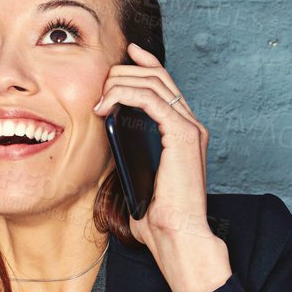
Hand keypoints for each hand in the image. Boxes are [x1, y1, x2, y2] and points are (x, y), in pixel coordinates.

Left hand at [92, 43, 229, 291]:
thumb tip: (108, 134)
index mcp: (183, 133)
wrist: (177, 237)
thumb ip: (128, 153)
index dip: (145, 64)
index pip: (165, 85)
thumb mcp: (134, 176)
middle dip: (124, 72)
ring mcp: (190, 128)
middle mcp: (191, 125)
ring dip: (121, 83)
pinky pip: (153, 99)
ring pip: (154, 83)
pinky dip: (128, 94)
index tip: (125, 53)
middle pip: (158, 77)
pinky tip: (108, 104)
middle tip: (99, 83)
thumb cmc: (156, 216)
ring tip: (99, 99)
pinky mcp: (184, 135)